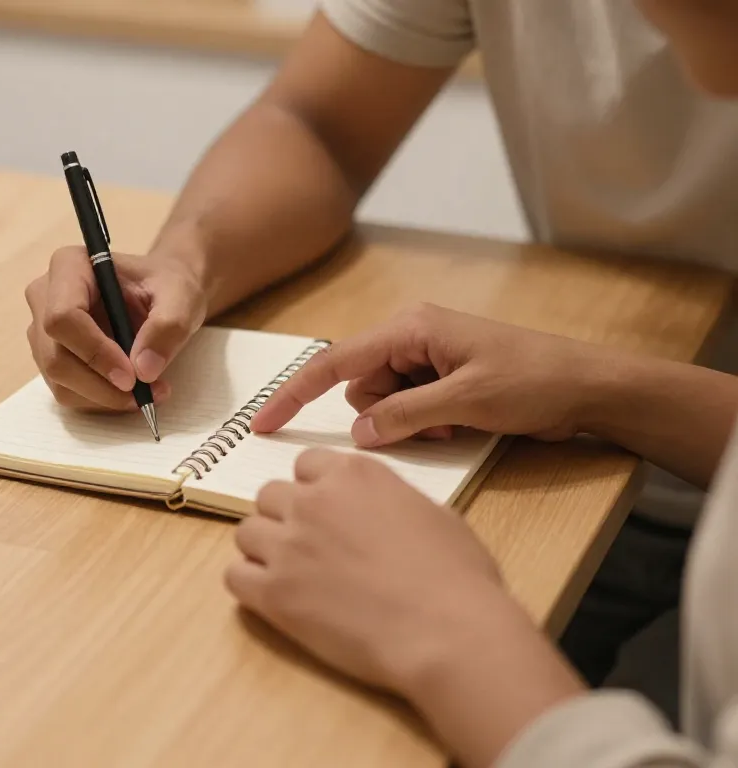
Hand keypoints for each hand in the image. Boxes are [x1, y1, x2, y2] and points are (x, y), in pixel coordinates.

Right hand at [25, 247, 206, 409]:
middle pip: (55, 356)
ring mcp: (43, 329)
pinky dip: (100, 400)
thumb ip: (168, 327)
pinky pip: (67, 390)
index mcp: (70, 266)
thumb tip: (143, 370)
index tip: (131, 376)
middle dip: (101, 385)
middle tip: (145, 394)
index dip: (94, 352)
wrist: (162, 293)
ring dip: (104, 397)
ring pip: (59, 380)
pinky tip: (131, 392)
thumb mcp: (181, 298)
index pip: (63, 317)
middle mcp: (45, 296)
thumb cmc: (168, 286)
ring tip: (149, 392)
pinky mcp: (52, 356)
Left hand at [226, 449, 583, 767]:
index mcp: (353, 474)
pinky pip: (234, 576)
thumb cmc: (456, 576)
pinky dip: (250, 585)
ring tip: (291, 574)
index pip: (307, 465)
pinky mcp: (273, 593)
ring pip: (246, 531)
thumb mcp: (431, 514)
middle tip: (310, 547)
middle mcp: (312, 501)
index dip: (315, 490)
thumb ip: (388, 501)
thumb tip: (375, 514)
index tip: (328, 513)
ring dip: (264, 548)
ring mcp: (288, 545)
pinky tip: (276, 599)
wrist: (447, 632)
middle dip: (285, 517)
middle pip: (270, 495)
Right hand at [252, 303, 606, 446]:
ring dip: (409, 423)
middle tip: (434, 422)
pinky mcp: (441, 380)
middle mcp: (411, 338)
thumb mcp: (465, 402)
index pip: (335, 362)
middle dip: (384, 414)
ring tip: (454, 422)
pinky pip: (408, 409)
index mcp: (409, 328)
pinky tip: (461, 422)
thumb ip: (405, 417)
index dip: (295, 393)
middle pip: (360, 388)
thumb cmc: (533, 382)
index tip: (264, 423)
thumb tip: (359, 433)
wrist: (588, 388)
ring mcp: (426, 360)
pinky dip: (425, 423)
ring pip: (382, 403)